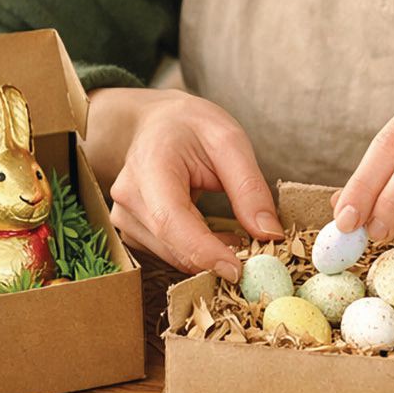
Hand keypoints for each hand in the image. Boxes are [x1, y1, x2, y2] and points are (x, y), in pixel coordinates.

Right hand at [87, 88, 282, 279]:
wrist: (156, 123)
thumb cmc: (191, 126)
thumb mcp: (230, 141)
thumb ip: (249, 187)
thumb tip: (268, 233)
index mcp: (149, 165)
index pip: (170, 220)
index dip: (203, 251)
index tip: (238, 270)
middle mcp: (129, 196)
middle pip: (173, 245)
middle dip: (217, 256)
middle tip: (257, 251)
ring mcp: (125, 217)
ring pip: (172, 256)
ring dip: (209, 256)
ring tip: (236, 233)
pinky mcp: (131, 231)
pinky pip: (168, 254)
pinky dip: (196, 253)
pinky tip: (213, 234)